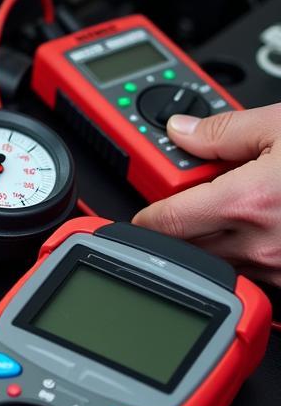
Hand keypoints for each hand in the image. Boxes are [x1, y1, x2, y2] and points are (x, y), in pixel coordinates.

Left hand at [132, 105, 280, 286]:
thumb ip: (224, 130)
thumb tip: (182, 131)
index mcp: (246, 202)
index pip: (165, 221)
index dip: (145, 217)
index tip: (139, 214)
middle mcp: (259, 244)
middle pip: (184, 245)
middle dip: (176, 224)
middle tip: (189, 200)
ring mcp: (278, 268)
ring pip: (216, 262)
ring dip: (208, 241)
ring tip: (228, 209)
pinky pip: (252, 275)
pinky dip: (242, 255)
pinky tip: (252, 231)